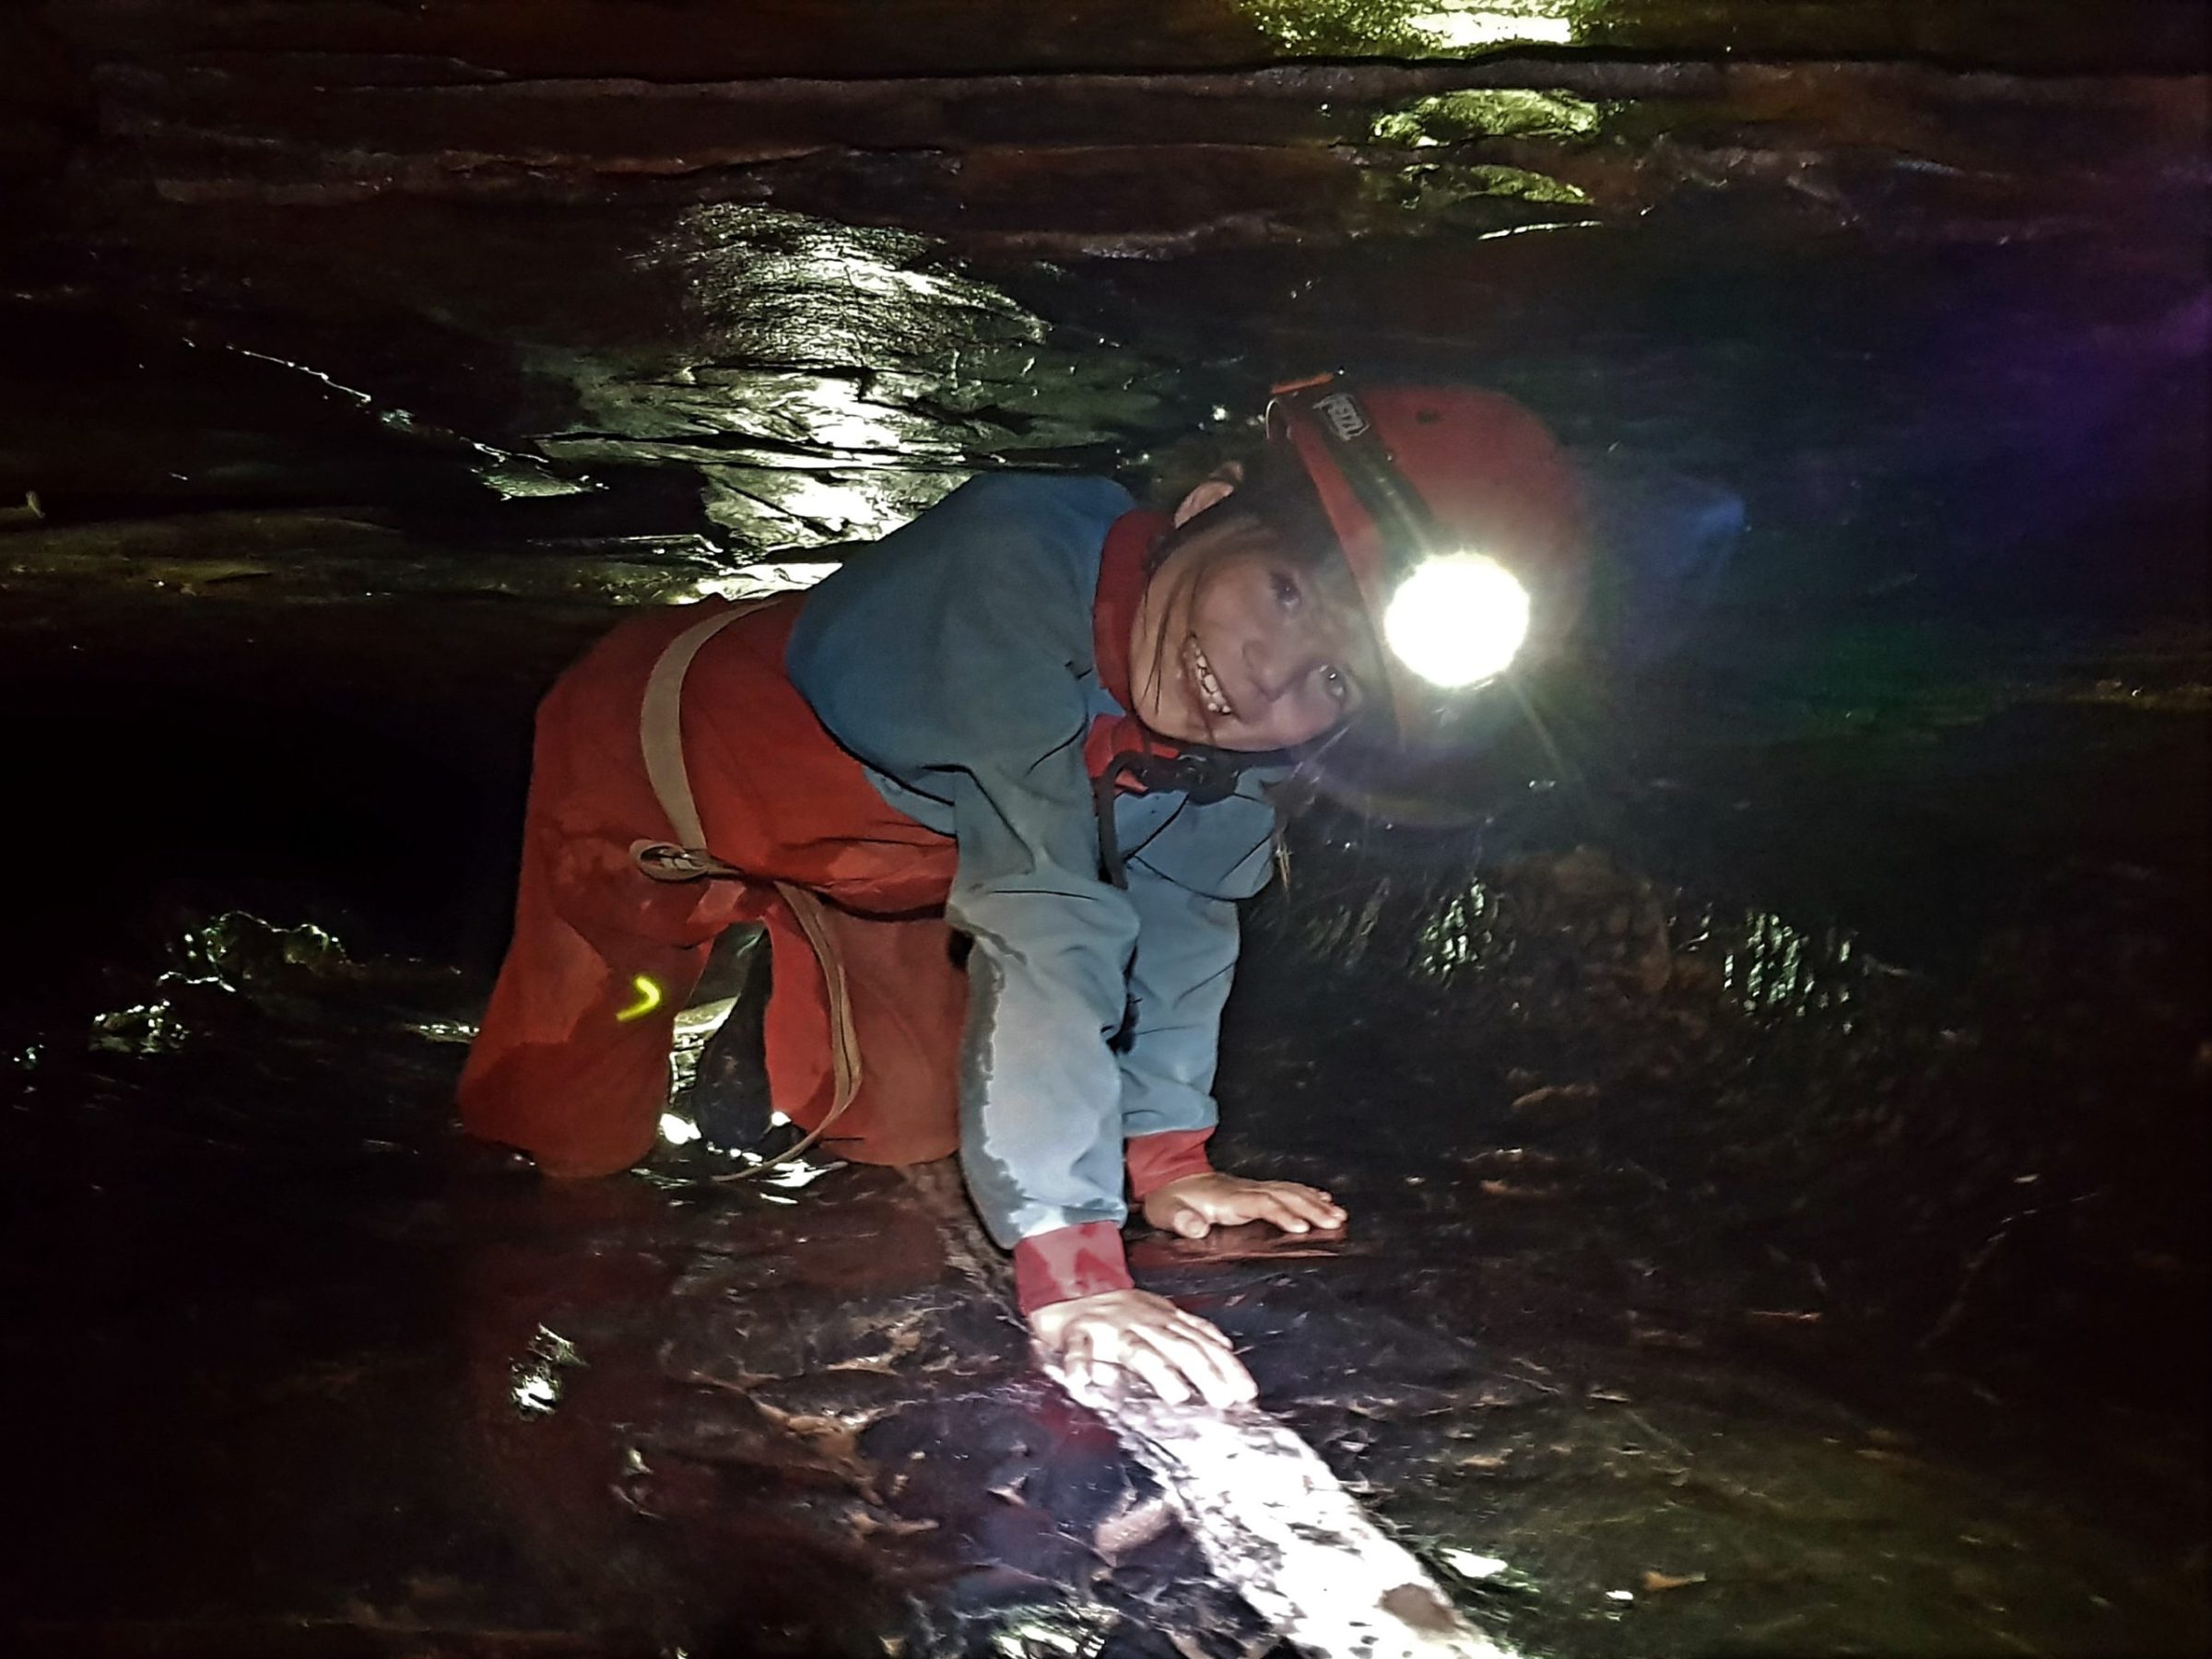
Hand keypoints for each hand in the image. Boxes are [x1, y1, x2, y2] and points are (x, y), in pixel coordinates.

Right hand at [1029, 1288, 1255, 1407]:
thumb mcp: (1160, 1313)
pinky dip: (1079, 1365)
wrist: (1069, 1283)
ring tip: (1177, 1395)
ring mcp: (1109, 1328)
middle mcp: (1142, 1323)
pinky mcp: (1076, 1333)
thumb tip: (1226, 1346)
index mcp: (1164, 1320)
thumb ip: (1190, 1330)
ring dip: (1158, 1371)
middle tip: (1224, 1399)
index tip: (1246, 1392)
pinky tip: (1083, 1383)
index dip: (1226, 1367)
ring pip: (1137, 1349)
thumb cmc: (1117, 1308)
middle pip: (1179, 1347)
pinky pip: (1078, 1349)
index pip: (1202, 1344)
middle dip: (1204, 1372)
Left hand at [1140, 1172, 1346, 1240]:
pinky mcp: (1254, 1189)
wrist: (1169, 1177)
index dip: (1283, 1214)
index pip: (1262, 1204)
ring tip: (1339, 1214)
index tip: (1302, 1228)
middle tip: (1336, 1221)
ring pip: (1290, 1191)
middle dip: (1312, 1208)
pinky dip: (1307, 1193)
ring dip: (1315, 1202)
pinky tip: (1323, 1199)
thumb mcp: (1167, 1213)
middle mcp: (1245, 1190)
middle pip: (1285, 1195)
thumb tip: (1198, 1227)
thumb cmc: (1171, 1201)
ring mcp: (1251, 1187)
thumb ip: (1182, 1221)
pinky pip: (1286, 1188)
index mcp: (1228, 1199)